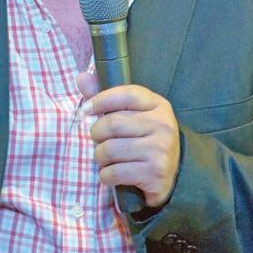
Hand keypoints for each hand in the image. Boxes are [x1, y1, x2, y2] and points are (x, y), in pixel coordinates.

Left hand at [77, 72, 180, 207]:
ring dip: (99, 156)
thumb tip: (81, 77)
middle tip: (98, 139)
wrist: (171, 175)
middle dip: (96, 133)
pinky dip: (106, 175)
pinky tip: (112, 173)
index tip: (86, 109)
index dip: (101, 99)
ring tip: (105, 158)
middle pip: (113, 123)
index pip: (127, 94)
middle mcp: (163, 125)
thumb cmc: (144, 138)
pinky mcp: (154, 174)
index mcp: (159, 105)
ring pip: (110, 150)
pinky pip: (114, 173)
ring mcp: (160, 150)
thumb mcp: (132, 115)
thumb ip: (106, 97)